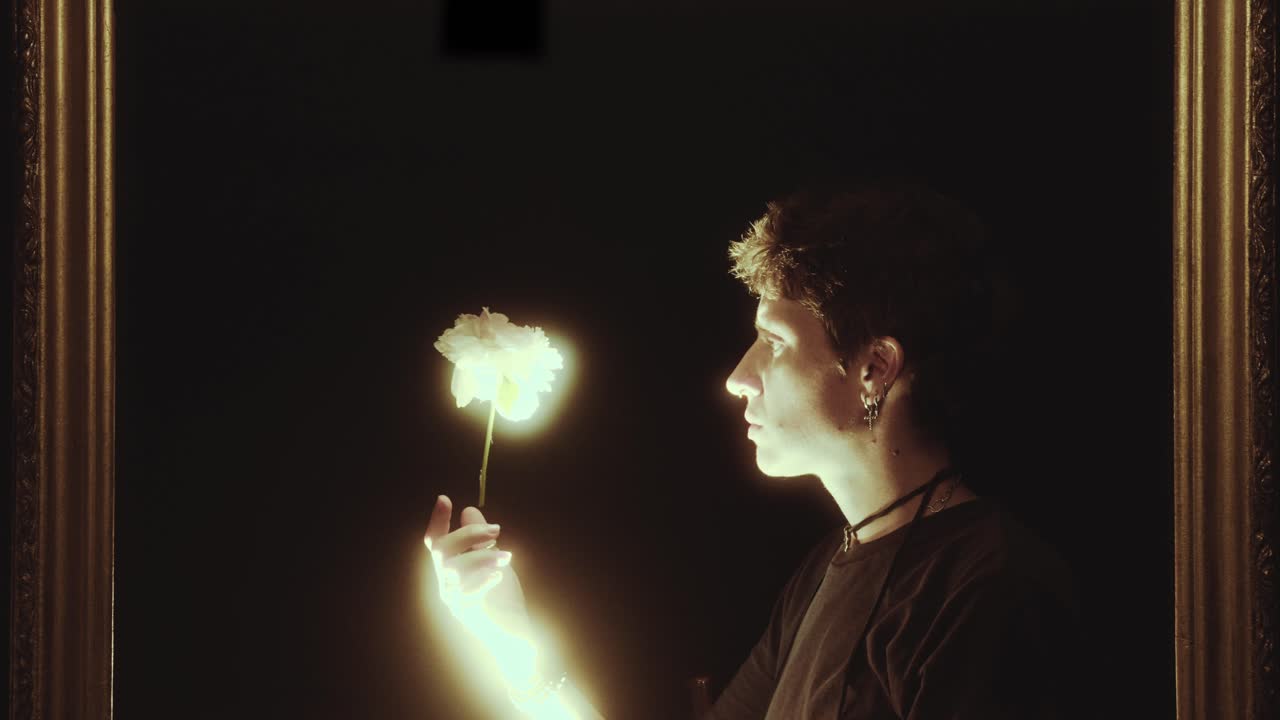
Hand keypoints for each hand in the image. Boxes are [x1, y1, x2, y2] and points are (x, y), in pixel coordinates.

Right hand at [424, 495, 531, 642]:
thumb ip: (480, 539)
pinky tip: (498, 575)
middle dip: (467, 534)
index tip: (445, 499)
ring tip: (507, 555)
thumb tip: (469, 510)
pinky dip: (481, 581)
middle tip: (497, 530)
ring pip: (454, 570)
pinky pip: (466, 595)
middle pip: (442, 550)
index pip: (435, 541)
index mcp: (450, 568)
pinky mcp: (468, 614)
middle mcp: (446, 583)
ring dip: (481, 557)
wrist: (513, 633)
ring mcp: (454, 600)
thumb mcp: (493, 560)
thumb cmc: (501, 595)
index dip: (437, 520)